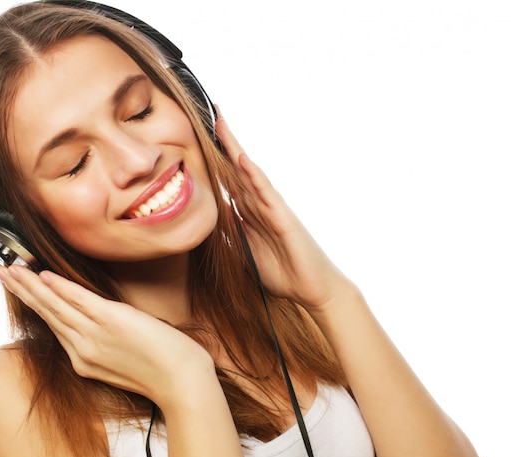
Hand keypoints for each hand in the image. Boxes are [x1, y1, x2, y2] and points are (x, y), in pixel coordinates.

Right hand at [0, 265, 214, 406]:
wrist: (181, 382)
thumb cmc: (161, 370)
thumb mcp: (123, 359)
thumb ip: (104, 342)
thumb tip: (100, 320)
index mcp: (84, 358)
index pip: (54, 325)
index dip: (36, 304)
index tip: (22, 289)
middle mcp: (82, 349)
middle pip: (47, 313)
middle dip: (22, 291)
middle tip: (2, 271)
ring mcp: (94, 335)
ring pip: (55, 306)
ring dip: (31, 285)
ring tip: (12, 269)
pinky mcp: (111, 321)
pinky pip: (78, 301)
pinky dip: (60, 287)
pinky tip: (43, 276)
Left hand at [216, 109, 355, 311]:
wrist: (312, 288)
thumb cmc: (283, 271)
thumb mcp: (244, 254)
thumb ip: (231, 237)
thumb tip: (211, 224)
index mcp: (250, 213)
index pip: (229, 180)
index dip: (215, 160)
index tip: (198, 138)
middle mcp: (260, 204)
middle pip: (237, 168)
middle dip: (223, 142)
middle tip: (209, 113)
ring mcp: (272, 208)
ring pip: (250, 173)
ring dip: (235, 149)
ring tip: (220, 124)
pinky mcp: (283, 218)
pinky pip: (267, 193)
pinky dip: (254, 175)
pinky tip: (242, 159)